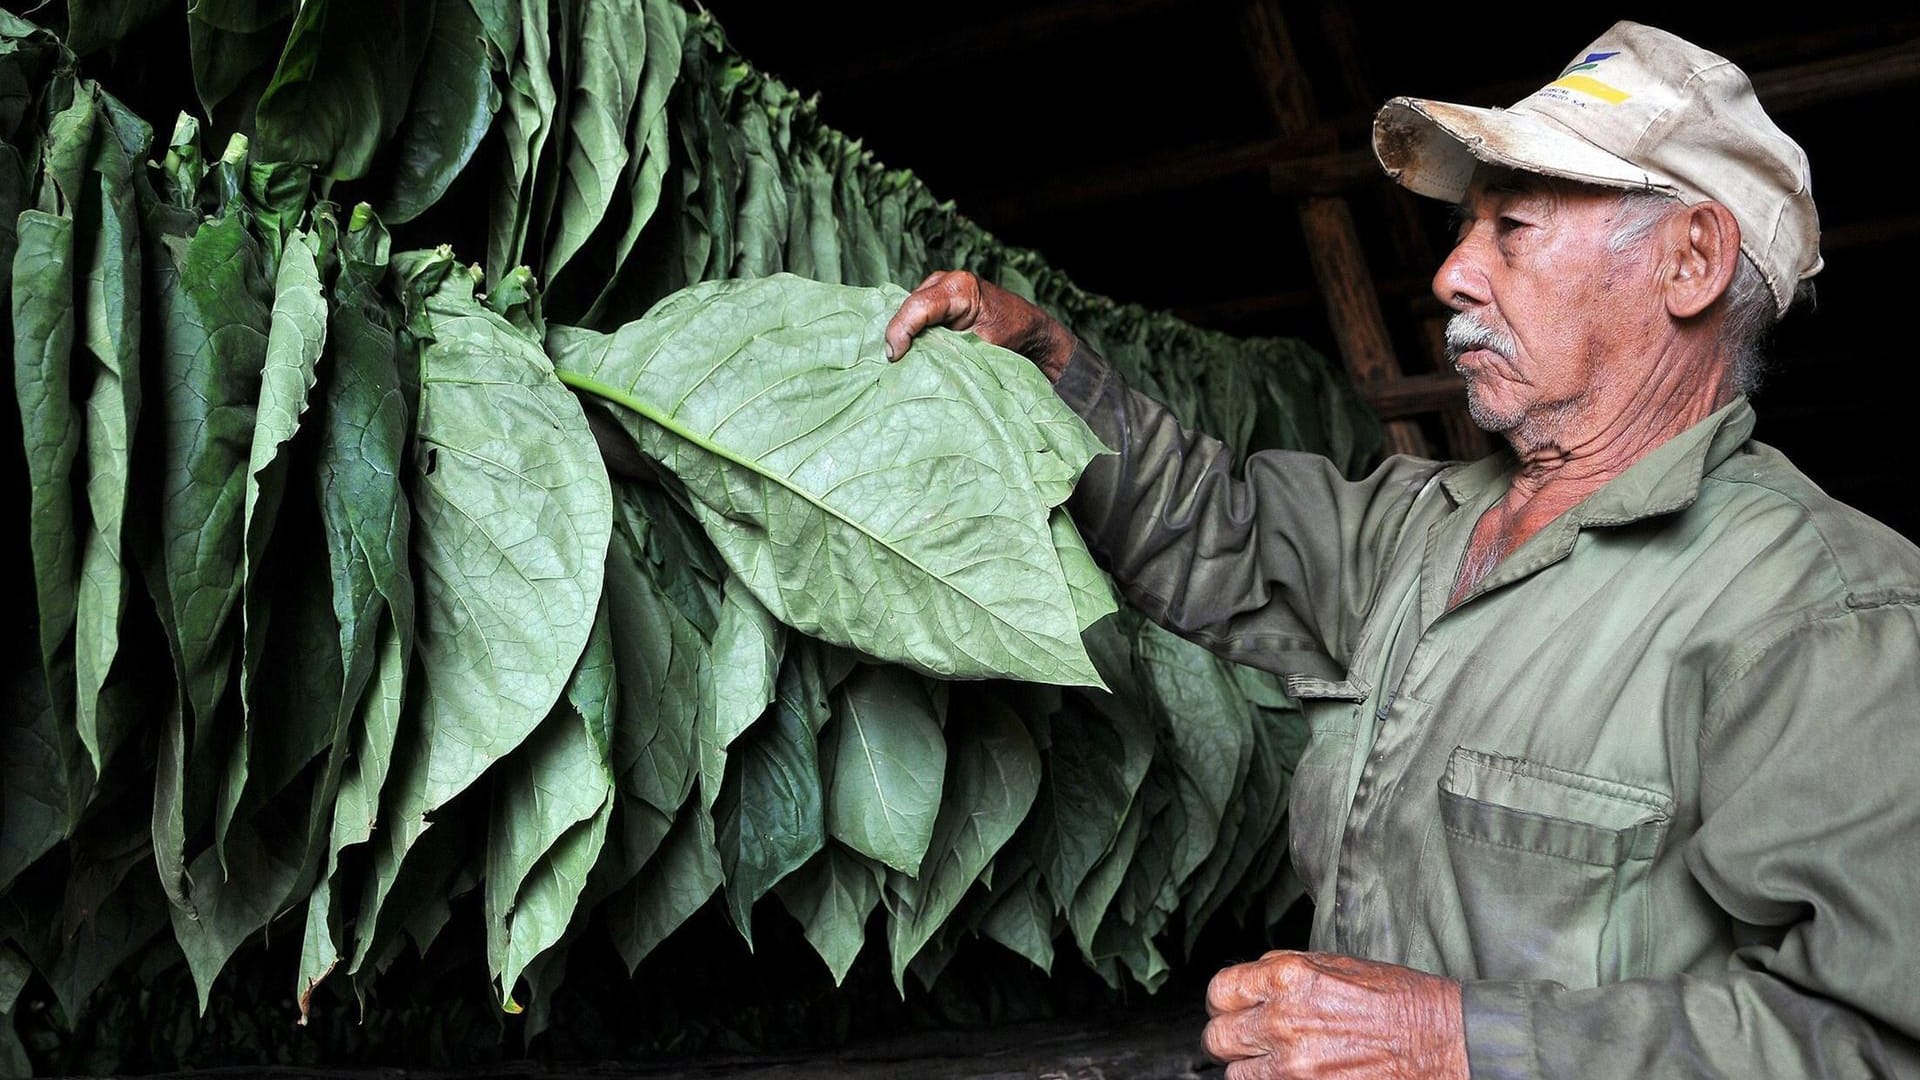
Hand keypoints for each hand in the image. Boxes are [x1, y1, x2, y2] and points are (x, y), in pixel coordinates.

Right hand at [882, 269, 1077, 379]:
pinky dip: (910, 334)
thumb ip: (951, 351)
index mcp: (960, 288)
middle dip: (897, 335)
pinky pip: (914, 316)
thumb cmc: (1015, 338)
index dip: (900, 332)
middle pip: (907, 308)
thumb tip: (918, 365)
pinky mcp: (935, 301)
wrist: (1032, 333)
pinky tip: (908, 352)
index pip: (918, 307)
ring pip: (907, 312)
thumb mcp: (985, 348)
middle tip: (895, 363)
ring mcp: (938, 288)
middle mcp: (945, 281)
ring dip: (903, 336)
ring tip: (900, 360)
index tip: (895, 358)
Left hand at [1202, 951, 1468, 1078]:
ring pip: (1237, 1078)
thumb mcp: (1338, 963)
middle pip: (1218, 1039)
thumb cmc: (1399, 1001)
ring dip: (1253, 1071)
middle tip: (1252, 1041)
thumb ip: (1285, 968)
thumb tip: (1251, 977)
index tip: (1236, 1008)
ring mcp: (1295, 1068)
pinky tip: (1299, 1076)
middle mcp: (1284, 1023)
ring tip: (1282, 1063)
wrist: (1444, 1044)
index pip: (1220, 992)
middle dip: (1233, 1039)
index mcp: (1288, 979)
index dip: (1227, 1001)